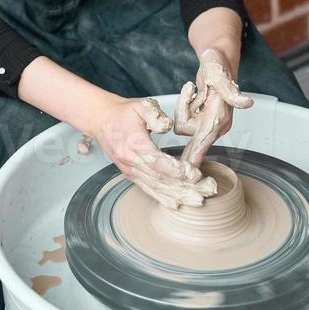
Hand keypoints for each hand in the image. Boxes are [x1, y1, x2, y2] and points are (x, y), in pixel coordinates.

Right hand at [93, 95, 216, 208]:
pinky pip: (148, 189)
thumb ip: (155, 114)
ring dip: (178, 196)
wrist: (102, 121)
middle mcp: (131, 161)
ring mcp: (130, 171)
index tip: (194, 174)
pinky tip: (177, 204)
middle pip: (160, 179)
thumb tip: (167, 126)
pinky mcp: (131, 175)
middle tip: (207, 190)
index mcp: (134, 144)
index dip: (175, 170)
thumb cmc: (123, 113)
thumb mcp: (140, 105)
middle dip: (185, 187)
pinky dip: (163, 198)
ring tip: (198, 200)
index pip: (156, 161)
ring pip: (155, 188)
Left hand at [174, 47, 253, 168]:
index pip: (204, 140)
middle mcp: (215, 125)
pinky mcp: (202, 119)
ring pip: (182, 123)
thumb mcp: (220, 75)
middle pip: (185, 129)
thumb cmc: (218, 64)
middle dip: (185, 109)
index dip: (195, 155)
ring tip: (197, 89)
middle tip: (198, 91)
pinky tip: (195, 92)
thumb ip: (232, 92)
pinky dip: (186, 103)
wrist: (216, 58)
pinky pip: (184, 117)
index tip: (187, 173)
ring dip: (185, 103)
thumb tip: (247, 103)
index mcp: (220, 118)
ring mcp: (208, 123)